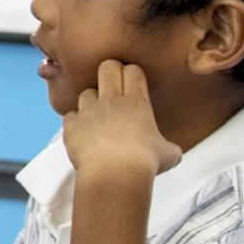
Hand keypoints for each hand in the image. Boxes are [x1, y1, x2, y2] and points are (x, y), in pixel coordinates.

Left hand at [62, 60, 181, 181]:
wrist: (114, 176)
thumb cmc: (144, 164)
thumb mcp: (168, 154)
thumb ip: (168, 146)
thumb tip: (173, 152)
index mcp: (137, 103)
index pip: (133, 71)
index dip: (132, 75)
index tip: (133, 86)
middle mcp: (111, 101)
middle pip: (107, 67)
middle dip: (110, 73)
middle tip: (113, 88)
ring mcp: (89, 112)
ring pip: (86, 92)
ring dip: (91, 102)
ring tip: (97, 117)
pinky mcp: (72, 126)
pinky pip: (70, 116)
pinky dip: (75, 123)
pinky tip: (83, 134)